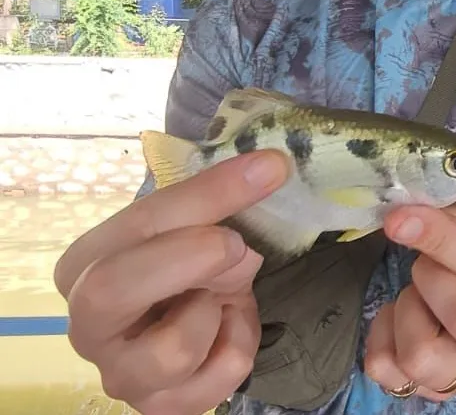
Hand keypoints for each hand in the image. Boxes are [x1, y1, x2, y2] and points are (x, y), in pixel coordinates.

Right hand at [53, 150, 289, 414]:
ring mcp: (122, 374)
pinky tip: (229, 326)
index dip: (208, 195)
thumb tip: (270, 168)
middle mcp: (86, 327)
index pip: (137, 223)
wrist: (202, 317)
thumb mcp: (198, 225)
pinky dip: (241, 340)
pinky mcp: (162, 406)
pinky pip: (221, 374)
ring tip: (222, 296)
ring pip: (172, 349)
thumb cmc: (188, 265)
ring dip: (218, 310)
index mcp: (83, 266)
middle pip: (112, 290)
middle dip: (191, 259)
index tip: (268, 170)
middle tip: (238, 246)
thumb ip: (219, 201)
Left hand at [364, 198, 455, 401]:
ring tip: (421, 296)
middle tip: (427, 263)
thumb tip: (404, 215)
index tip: (401, 219)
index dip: (441, 239)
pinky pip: (387, 369)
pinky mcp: (442, 395)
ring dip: (408, 310)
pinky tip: (404, 318)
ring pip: (420, 355)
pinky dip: (384, 333)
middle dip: (431, 278)